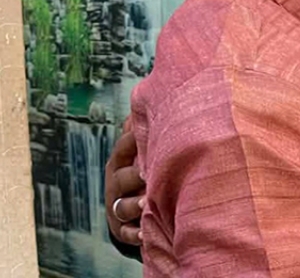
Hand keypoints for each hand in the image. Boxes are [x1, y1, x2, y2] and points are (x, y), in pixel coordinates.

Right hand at [104, 125, 146, 244]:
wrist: (140, 207)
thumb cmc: (146, 168)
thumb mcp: (143, 149)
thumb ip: (143, 129)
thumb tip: (146, 102)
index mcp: (120, 162)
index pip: (122, 149)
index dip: (131, 142)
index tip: (144, 137)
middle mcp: (116, 185)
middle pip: (120, 179)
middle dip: (133, 176)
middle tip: (148, 173)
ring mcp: (117, 207)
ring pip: (121, 206)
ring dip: (132, 205)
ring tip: (146, 202)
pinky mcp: (122, 229)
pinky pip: (125, 233)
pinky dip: (133, 234)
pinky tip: (143, 233)